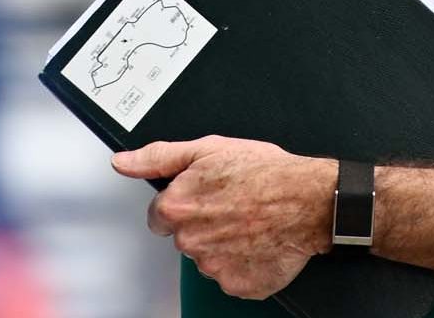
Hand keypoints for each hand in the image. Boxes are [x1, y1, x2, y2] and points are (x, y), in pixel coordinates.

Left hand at [112, 136, 333, 299]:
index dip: (182, 204)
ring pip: (207, 258)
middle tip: (231, 206)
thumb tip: (122, 162)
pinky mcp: (238, 284)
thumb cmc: (264, 173)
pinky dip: (244, 263)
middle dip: (202, 223)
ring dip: (223, 244)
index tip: (204, 197)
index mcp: (176, 208)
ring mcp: (214, 267)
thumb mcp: (206, 149)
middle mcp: (190, 242)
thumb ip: (158, 157)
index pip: (159, 216)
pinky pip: (232, 277)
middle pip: (184, 237)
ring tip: (249, 222)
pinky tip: (258, 242)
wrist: (310, 199)